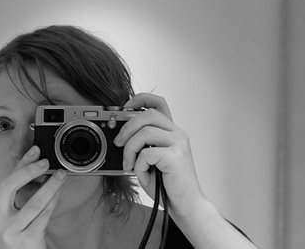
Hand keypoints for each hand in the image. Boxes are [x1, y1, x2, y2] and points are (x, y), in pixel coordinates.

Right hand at [0, 145, 66, 248]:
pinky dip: (53, 201)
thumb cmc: (19, 237)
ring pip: (33, 202)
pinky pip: (43, 215)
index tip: (34, 151)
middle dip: (29, 170)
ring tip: (61, 176)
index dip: (21, 163)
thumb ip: (22, 195)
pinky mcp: (26, 239)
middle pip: (10, 186)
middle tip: (45, 162)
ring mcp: (11, 230)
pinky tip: (59, 193)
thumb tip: (38, 170)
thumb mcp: (14, 215)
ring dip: (50, 186)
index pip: (6, 180)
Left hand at [113, 93, 204, 218]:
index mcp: (172, 132)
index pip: (159, 103)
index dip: (140, 99)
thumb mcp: (152, 160)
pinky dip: (138, 165)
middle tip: (118, 142)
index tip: (125, 107)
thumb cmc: (168, 185)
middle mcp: (178, 134)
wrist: (186, 205)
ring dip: (129, 149)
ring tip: (128, 163)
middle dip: (127, 126)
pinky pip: (147, 154)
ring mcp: (178, 144)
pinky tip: (143, 175)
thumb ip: (143, 145)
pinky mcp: (175, 157)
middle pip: (148, 114)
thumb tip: (119, 136)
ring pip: (145, 132)